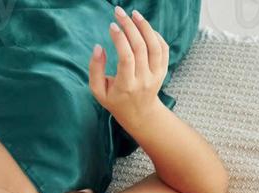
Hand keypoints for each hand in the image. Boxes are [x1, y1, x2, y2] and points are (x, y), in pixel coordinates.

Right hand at [88, 7, 169, 126]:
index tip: (112, 26)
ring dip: (145, 27)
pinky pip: (163, 49)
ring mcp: (156, 75)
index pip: (126, 58)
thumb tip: (98, 47)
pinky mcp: (163, 71)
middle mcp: (144, 80)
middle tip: (119, 12)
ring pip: (154, 46)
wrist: (140, 114)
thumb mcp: (98, 91)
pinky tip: (144, 27)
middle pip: (140, 48)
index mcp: (127, 86)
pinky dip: (155, 35)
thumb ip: (95, 69)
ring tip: (134, 14)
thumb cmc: (115, 101)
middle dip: (129, 26)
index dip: (120, 40)